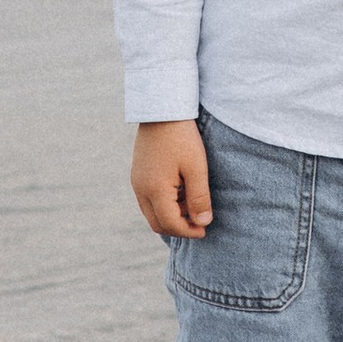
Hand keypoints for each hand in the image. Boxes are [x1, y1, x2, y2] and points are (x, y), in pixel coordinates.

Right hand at [132, 120, 213, 238]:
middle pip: (157, 223)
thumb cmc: (182, 137)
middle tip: (199, 223)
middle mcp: (141, 189)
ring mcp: (137, 182)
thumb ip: (199, 198)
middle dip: (178, 228)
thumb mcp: (196, 167)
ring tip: (192, 205)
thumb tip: (203, 223)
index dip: (189, 231)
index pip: (170, 224)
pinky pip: (148, 200)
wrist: (162, 110)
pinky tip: (181, 193)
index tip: (205, 229)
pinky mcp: (138, 174)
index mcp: (154, 190)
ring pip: (152, 213)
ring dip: (171, 216)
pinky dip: (164, 205)